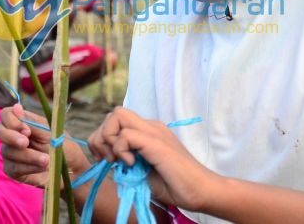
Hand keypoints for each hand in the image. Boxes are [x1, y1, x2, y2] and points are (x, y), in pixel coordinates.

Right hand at [0, 104, 90, 188]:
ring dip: (28, 156)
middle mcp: (14, 136)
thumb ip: (32, 123)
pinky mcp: (14, 170)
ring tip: (47, 160)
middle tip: (25, 143)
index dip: (11, 121)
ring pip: (8, 151)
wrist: (72, 169)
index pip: (5, 115)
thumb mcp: (52, 132)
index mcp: (24, 122)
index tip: (26, 129)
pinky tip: (42, 167)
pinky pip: (13, 168)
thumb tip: (16, 107)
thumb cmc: (64, 147)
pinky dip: (29, 167)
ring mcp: (12, 153)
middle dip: (10, 136)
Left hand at [87, 107, 217, 211]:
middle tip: (109, 160)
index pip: (116, 120)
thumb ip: (127, 162)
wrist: (201, 191)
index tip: (107, 160)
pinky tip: (131, 164)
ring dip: (109, 139)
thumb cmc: (175, 185)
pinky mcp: (156, 143)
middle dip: (101, 136)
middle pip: (114, 112)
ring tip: (118, 161)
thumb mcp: (142, 172)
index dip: (103, 138)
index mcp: (148, 132)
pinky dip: (121, 150)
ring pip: (117, 115)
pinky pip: (126, 135)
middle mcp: (150, 127)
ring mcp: (154, 132)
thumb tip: (109, 160)